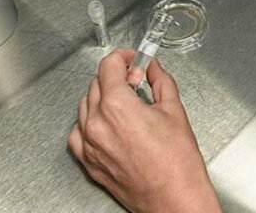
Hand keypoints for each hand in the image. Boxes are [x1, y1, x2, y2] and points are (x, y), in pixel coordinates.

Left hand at [68, 49, 220, 212]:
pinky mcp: (89, 162)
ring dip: (102, 98)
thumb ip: (160, 82)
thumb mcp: (174, 110)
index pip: (108, 66)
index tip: (131, 58)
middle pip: (96, 84)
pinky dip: (89, 123)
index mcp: (117, 106)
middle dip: (116, 77)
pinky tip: (107, 124)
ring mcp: (90, 145)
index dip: (122, 57)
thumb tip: (153, 68)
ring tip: (125, 102)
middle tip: (135, 80)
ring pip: (85, 106)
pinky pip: (78, 133)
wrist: (173, 198)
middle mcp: (97, 124)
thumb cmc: (176, 164)